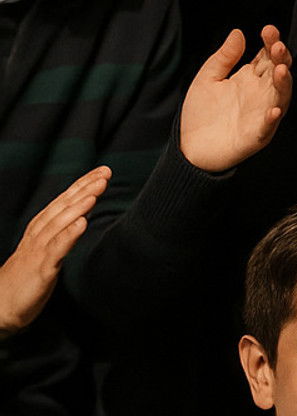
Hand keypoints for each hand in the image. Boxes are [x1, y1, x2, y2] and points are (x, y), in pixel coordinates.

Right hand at [0, 168, 109, 332]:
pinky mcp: (41, 269)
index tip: (103, 171)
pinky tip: (83, 223)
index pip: (64, 200)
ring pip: (60, 223)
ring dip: (79, 206)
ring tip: (95, 193)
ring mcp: (39, 251)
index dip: (83, 184)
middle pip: (64, 206)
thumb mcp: (44, 249)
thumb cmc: (26, 276)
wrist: (0, 306)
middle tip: (105, 173)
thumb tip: (83, 215)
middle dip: (85, 188)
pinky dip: (69, 235)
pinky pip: (56, 250)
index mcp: (40, 228)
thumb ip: (60, 231)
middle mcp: (39, 235)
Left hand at [179, 26, 292, 172]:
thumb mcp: (207, 78)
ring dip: (284, 84)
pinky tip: (274, 110)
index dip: (271, 42)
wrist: (189, 148)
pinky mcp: (256, 135)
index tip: (268, 30)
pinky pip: (268, 126)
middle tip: (277, 46)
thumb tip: (238, 32)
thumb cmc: (201, 113)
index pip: (267, 55)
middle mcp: (260, 93)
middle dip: (281, 58)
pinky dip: (273, 118)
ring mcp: (261, 113)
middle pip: (278, 71)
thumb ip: (224, 57)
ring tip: (281, 70)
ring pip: (280, 95)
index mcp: (250, 77)